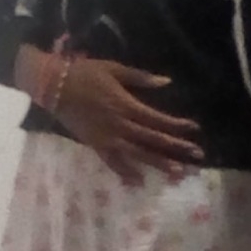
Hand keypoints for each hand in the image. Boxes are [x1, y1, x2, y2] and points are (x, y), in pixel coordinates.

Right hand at [25, 53, 202, 186]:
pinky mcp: (95, 145)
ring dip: (158, 164)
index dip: (176, 125)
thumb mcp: (114, 69)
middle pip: (152, 140)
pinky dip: (125, 173)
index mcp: (125, 105)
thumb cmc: (85, 73)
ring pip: (137, 155)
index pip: (156, 119)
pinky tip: (138, 181)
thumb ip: (140, 78)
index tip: (194, 129)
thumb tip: (165, 82)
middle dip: (175, 148)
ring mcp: (107, 138)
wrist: (54, 87)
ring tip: (177, 173)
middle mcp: (119, 125)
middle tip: (196, 156)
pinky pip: (112, 163)